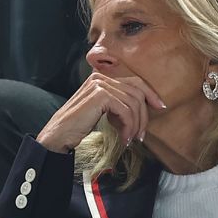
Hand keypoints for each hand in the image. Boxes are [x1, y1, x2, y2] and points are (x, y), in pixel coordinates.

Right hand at [36, 72, 166, 152]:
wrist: (58, 136)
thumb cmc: (77, 127)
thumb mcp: (101, 111)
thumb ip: (116, 104)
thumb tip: (141, 108)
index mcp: (101, 78)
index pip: (135, 82)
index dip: (150, 94)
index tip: (160, 107)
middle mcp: (100, 78)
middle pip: (137, 91)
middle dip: (144, 115)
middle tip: (141, 135)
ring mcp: (99, 85)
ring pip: (133, 102)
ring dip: (136, 124)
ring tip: (130, 139)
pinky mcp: (100, 95)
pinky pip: (126, 110)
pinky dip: (128, 126)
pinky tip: (124, 138)